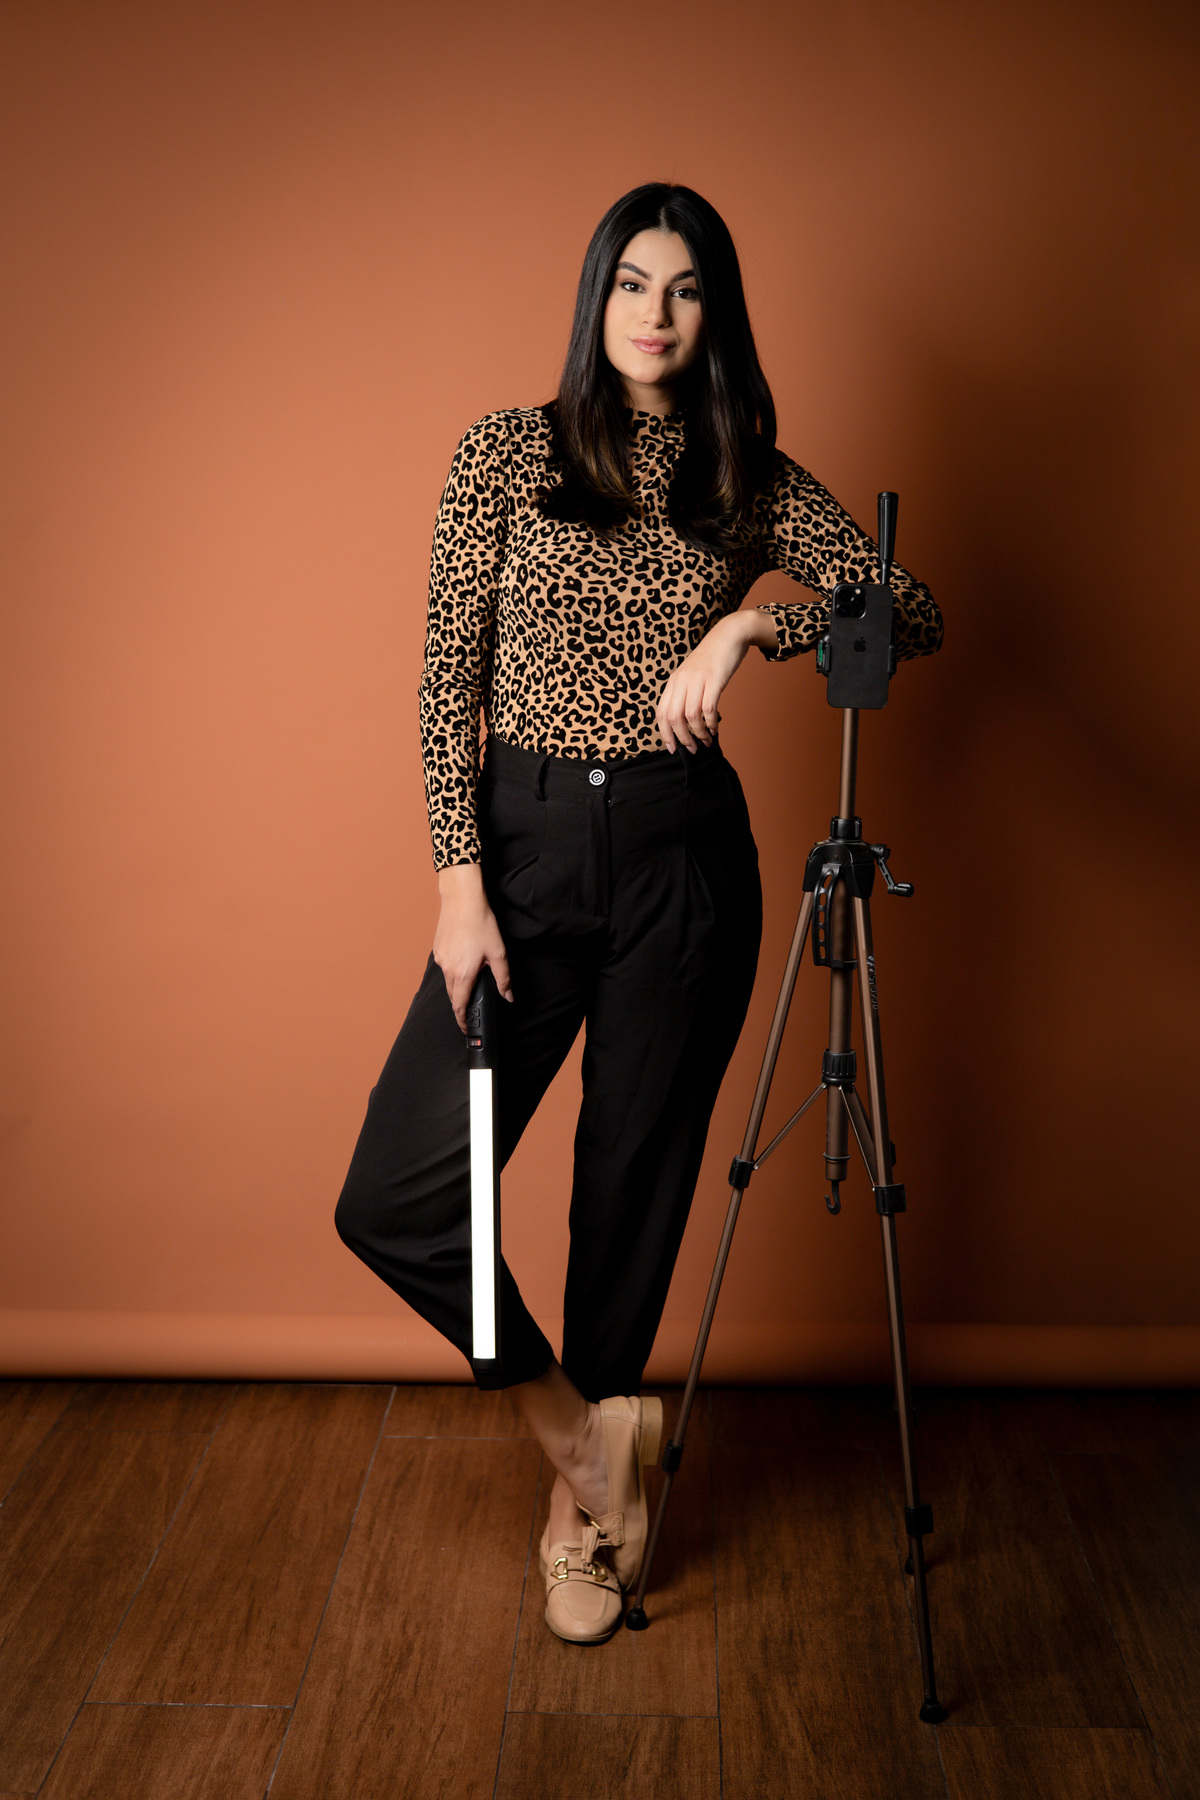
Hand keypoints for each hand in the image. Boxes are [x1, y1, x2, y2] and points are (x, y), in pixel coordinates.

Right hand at [433, 864, 512, 1030]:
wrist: (462, 899)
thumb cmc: (481, 923)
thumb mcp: (499, 953)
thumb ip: (504, 978)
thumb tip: (508, 996)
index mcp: (463, 974)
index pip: (460, 1005)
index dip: (462, 1020)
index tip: (467, 1028)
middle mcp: (448, 969)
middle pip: (452, 996)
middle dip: (461, 1005)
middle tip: (471, 1009)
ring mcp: (440, 959)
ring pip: (447, 981)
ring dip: (457, 987)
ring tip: (469, 984)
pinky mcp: (437, 949)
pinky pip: (444, 967)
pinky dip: (452, 971)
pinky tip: (463, 962)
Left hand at [655, 609, 777, 752]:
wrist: (729, 635)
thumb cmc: (712, 658)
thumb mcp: (691, 674)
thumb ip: (685, 693)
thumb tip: (685, 721)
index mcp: (673, 681)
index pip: (661, 713)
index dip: (665, 734)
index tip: (673, 748)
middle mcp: (681, 680)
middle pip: (673, 718)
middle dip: (683, 738)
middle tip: (693, 749)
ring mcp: (697, 679)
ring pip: (690, 716)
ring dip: (699, 733)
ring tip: (707, 741)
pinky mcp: (713, 679)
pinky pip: (708, 708)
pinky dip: (711, 723)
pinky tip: (715, 728)